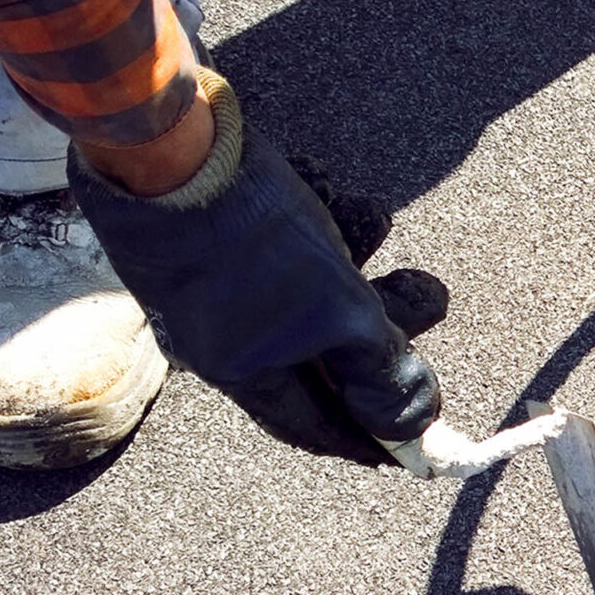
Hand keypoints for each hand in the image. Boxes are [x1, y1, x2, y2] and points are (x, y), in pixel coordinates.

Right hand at [68, 71, 446, 467]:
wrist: (172, 148)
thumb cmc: (254, 240)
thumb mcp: (339, 312)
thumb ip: (380, 370)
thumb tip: (412, 426)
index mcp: (243, 372)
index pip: (312, 424)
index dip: (365, 436)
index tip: (407, 446)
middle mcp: (224, 337)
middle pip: (323, 352)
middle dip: (380, 321)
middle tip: (423, 297)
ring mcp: (218, 285)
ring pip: (310, 287)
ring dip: (355, 257)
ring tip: (372, 220)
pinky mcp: (218, 232)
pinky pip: (286, 244)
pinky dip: (319, 222)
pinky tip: (333, 192)